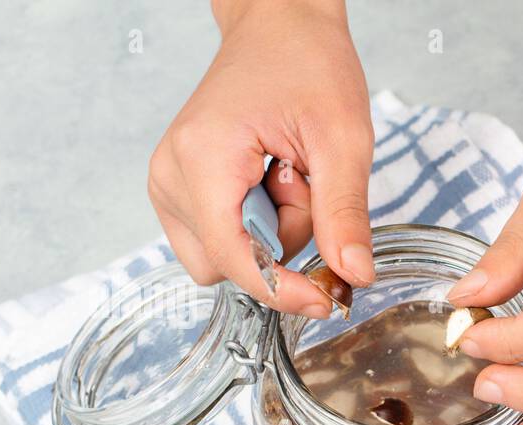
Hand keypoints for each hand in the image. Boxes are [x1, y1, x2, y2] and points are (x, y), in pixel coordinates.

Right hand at [148, 0, 373, 316]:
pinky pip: (222, 240)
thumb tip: (354, 277)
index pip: (236, 260)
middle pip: (230, 265)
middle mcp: (170, 176)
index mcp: (202, 160)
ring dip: (270, 235)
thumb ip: (345, 213)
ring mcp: (169, 184)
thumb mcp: (343, 139)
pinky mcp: (180, 190)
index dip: (285, 289)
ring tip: (290, 177)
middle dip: (279, 244)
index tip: (329, 300)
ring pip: (226, 258)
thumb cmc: (307, 64)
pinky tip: (273, 183)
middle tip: (305, 184)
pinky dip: (257, 225)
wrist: (279, 26)